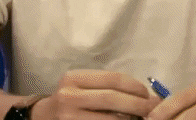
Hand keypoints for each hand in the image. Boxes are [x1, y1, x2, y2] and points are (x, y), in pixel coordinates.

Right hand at [33, 69, 160, 119]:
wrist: (41, 118)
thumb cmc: (68, 99)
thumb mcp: (81, 86)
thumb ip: (104, 87)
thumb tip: (142, 94)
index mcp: (74, 79)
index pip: (112, 79)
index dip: (135, 86)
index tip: (148, 93)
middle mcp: (69, 97)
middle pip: (112, 99)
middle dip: (138, 104)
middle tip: (154, 108)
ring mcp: (70, 118)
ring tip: (144, 119)